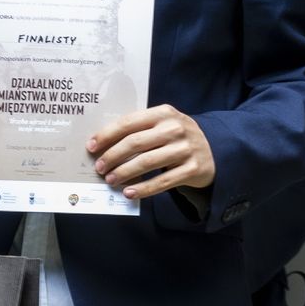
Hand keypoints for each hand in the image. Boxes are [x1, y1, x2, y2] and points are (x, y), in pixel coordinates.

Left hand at [87, 104, 214, 199]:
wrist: (214, 149)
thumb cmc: (176, 137)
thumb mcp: (162, 124)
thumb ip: (139, 129)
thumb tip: (102, 145)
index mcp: (163, 113)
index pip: (128, 123)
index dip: (106, 135)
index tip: (91, 147)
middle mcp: (175, 128)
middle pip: (135, 143)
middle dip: (112, 156)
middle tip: (99, 167)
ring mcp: (186, 149)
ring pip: (147, 162)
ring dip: (124, 173)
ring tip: (110, 180)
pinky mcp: (193, 169)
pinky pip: (163, 181)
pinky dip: (143, 188)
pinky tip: (129, 192)